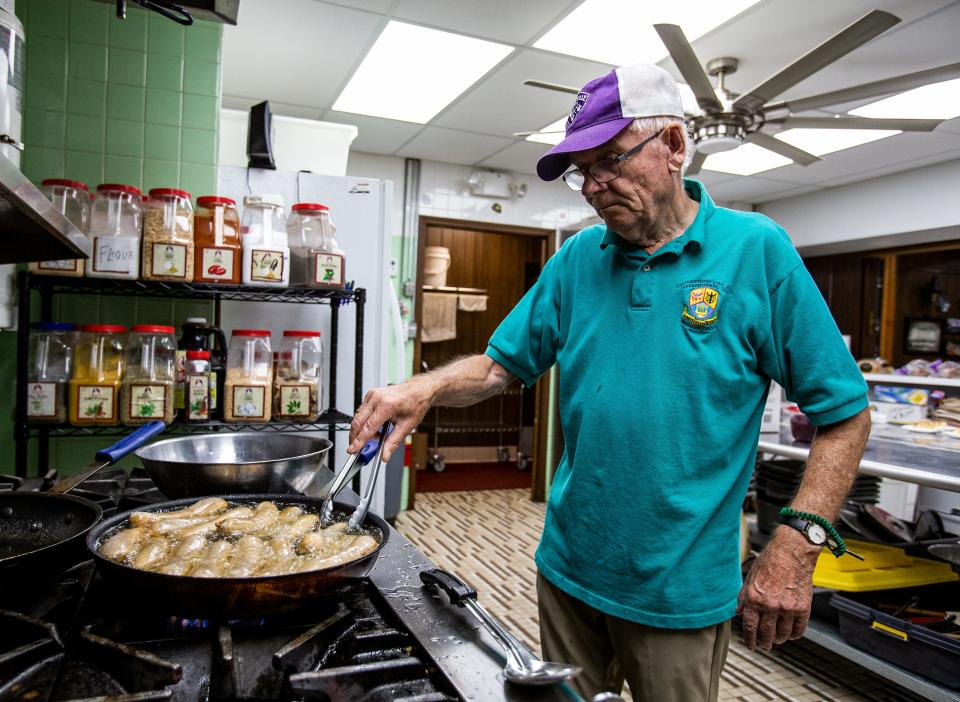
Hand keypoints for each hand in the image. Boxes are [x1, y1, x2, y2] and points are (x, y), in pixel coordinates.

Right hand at [349, 382, 432, 460]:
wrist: (418, 390)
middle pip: (358, 422)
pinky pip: (361, 411)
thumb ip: (393, 442)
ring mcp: (372, 395)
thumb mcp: (407, 426)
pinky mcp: (370, 395)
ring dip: (361, 430)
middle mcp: (377, 398)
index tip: (352, 450)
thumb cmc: (416, 404)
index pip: (368, 427)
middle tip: (356, 448)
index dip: (359, 441)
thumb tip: (385, 454)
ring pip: (358, 417)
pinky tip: (375, 427)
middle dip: (355, 437)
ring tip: (375, 436)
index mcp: (387, 405)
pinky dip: (364, 422)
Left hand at [737, 527, 818, 650]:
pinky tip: (790, 633)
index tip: (751, 646)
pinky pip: (799, 630)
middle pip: (766, 635)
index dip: (750, 640)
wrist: (791, 553)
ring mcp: (787, 608)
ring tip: (777, 638)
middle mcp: (770, 606)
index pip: (750, 627)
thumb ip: (743, 598)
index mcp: (754, 599)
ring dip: (779, 639)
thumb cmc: (769, 562)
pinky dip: (794, 635)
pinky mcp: (803, 608)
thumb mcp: (749, 578)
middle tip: (765, 645)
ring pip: (783, 635)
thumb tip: (736, 613)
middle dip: (764, 643)